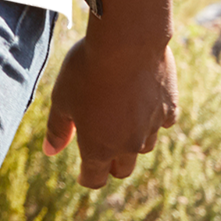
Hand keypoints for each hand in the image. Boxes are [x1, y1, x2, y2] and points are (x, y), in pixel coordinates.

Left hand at [42, 33, 177, 187]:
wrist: (127, 42)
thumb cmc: (87, 70)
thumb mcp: (62, 99)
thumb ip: (57, 129)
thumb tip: (50, 151)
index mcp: (99, 147)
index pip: (94, 178)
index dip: (87, 177)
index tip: (83, 174)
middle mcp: (128, 144)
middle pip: (122, 169)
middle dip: (112, 165)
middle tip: (103, 154)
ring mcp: (152, 128)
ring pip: (143, 147)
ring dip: (132, 142)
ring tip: (120, 122)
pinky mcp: (170, 109)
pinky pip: (161, 123)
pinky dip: (152, 119)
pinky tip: (143, 104)